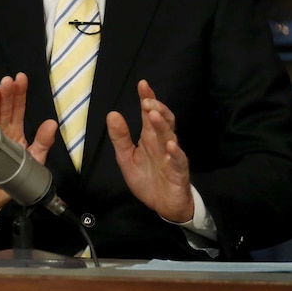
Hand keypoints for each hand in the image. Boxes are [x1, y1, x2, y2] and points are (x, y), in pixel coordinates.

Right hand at [0, 73, 57, 218]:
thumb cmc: (13, 177)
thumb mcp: (34, 159)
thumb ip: (43, 142)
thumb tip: (52, 122)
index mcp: (14, 132)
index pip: (17, 110)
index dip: (19, 95)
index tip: (20, 78)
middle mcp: (0, 133)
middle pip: (3, 112)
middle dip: (5, 96)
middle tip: (7, 81)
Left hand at [106, 80, 193, 222]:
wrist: (162, 206)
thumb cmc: (146, 178)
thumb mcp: (126, 157)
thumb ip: (120, 137)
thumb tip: (112, 114)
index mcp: (149, 138)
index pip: (149, 114)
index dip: (147, 99)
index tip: (142, 84)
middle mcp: (162, 143)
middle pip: (163, 121)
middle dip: (156, 109)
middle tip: (147, 101)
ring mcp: (172, 156)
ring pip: (170, 136)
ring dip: (163, 125)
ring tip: (153, 115)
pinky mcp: (179, 172)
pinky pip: (179, 160)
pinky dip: (176, 152)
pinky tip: (170, 145)